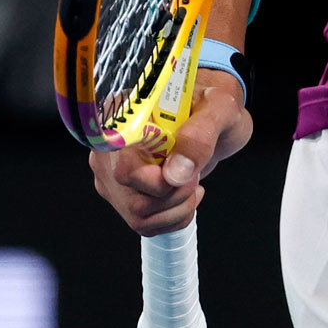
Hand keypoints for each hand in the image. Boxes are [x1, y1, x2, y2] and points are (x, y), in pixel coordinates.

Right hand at [89, 71, 252, 235]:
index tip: (188, 171)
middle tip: (195, 174)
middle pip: (128, 191)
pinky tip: (187, 196)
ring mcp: (113, 174)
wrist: (213, 116)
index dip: (155, 177)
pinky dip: (174, 218)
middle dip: (173, 192)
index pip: (121, 162)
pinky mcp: (125, 196)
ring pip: (137, 214)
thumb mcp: (218, 108)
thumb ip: (199, 135)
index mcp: (123, 117)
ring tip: (193, 183)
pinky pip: (144, 223)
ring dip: (177, 207)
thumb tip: (176, 174)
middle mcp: (109, 147)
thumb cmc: (212, 104)